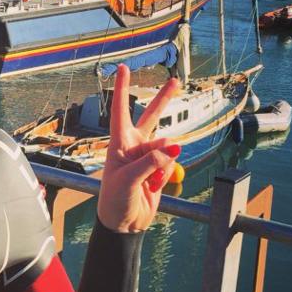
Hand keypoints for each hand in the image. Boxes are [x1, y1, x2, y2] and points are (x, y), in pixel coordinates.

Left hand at [97, 65, 179, 232]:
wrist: (124, 223)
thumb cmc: (115, 200)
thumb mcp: (128, 181)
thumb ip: (150, 163)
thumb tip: (173, 148)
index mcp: (119, 144)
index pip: (121, 111)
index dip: (123, 89)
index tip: (123, 68)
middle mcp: (134, 146)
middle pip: (152, 117)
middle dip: (164, 99)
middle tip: (175, 81)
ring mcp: (148, 157)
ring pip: (167, 147)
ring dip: (162, 165)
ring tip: (147, 182)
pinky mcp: (159, 169)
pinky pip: (170, 164)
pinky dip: (165, 176)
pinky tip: (153, 187)